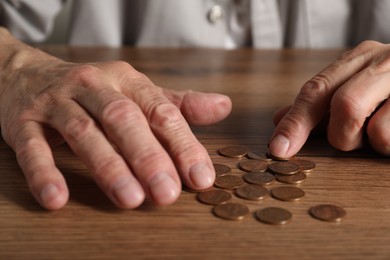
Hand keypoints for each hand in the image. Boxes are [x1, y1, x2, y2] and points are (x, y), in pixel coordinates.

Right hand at [0, 31, 231, 209]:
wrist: (28, 74)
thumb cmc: (94, 91)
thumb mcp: (136, 91)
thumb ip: (177, 104)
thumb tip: (224, 106)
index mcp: (126, 81)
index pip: (161, 112)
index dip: (182, 145)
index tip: (200, 177)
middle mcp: (94, 87)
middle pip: (124, 121)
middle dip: (148, 157)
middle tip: (167, 194)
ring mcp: (57, 102)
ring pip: (85, 133)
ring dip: (108, 167)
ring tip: (130, 199)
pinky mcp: (24, 120)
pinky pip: (32, 147)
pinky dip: (44, 172)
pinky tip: (57, 198)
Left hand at [269, 41, 389, 156]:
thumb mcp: (354, 88)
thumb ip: (318, 105)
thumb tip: (278, 120)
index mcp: (360, 57)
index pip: (317, 90)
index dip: (296, 122)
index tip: (278, 149)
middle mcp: (387, 61)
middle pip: (345, 105)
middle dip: (342, 136)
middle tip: (350, 141)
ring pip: (378, 131)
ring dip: (373, 144)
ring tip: (383, 134)